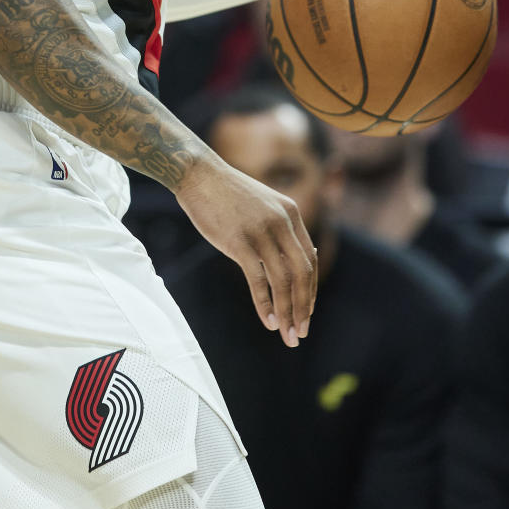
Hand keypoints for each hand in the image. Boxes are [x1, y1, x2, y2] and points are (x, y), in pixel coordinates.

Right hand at [176, 157, 316, 347]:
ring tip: (288, 335)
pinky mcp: (239, 242)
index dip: (310, 289)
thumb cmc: (226, 192)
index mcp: (291, 213)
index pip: (310, 259)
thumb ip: (279, 228)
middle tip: (301, 333)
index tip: (307, 311)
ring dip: (288, 312)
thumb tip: (291, 260)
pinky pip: (258, 281)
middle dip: (304, 307)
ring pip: (283, 281)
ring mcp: (261, 232)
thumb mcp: (262, 204)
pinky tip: (268, 321)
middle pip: (302, 273)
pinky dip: (265, 305)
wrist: (198, 173)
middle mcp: (281, 222)